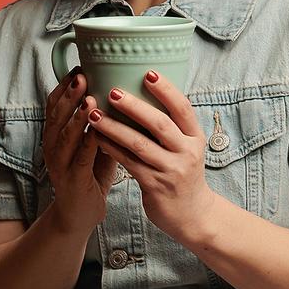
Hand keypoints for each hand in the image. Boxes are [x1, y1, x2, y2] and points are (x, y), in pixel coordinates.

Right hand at [41, 69, 121, 234]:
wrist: (80, 214)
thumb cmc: (91, 174)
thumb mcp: (94, 143)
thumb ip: (102, 121)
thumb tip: (123, 93)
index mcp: (56, 134)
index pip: (55, 104)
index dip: (64, 85)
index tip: (78, 66)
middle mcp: (53, 146)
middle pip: (56, 115)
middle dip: (69, 94)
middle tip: (82, 74)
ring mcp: (60, 164)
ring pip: (65, 136)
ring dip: (77, 116)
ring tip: (89, 98)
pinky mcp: (72, 181)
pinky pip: (79, 159)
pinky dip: (88, 143)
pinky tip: (97, 131)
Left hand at [83, 73, 215, 244]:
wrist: (192, 215)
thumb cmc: (183, 173)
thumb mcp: (186, 147)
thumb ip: (171, 125)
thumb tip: (145, 91)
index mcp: (195, 137)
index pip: (183, 108)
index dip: (166, 90)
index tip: (148, 73)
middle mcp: (186, 152)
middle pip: (160, 124)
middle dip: (134, 106)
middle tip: (111, 92)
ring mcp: (171, 170)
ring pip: (139, 144)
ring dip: (114, 128)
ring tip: (93, 114)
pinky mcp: (155, 186)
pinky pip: (129, 163)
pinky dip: (112, 149)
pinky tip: (97, 138)